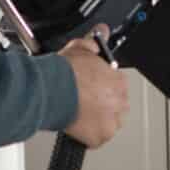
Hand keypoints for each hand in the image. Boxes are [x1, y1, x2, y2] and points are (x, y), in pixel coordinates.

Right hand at [60, 27, 130, 148]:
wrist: (50, 90)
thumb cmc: (63, 73)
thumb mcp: (80, 48)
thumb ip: (94, 40)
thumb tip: (103, 30)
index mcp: (118, 81)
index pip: (118, 87)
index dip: (103, 87)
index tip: (92, 88)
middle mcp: (119, 102)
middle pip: (116, 106)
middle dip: (102, 105)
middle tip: (84, 102)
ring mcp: (110, 121)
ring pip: (109, 124)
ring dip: (97, 121)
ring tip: (79, 113)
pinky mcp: (99, 137)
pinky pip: (97, 140)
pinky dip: (88, 136)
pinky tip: (78, 125)